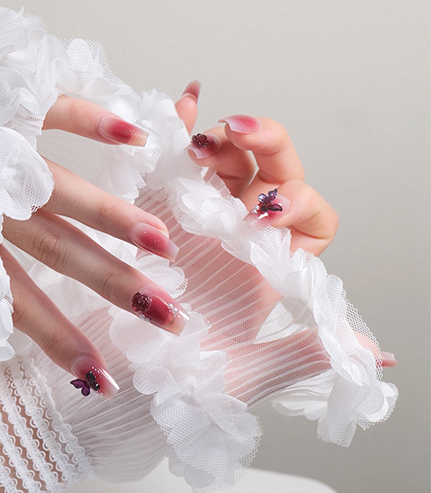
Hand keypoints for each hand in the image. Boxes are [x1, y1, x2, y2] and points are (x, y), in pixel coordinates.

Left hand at [3, 95, 184, 394]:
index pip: (20, 305)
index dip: (62, 344)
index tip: (104, 381)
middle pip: (59, 252)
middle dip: (114, 287)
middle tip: (168, 317)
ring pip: (63, 190)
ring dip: (114, 217)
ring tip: (163, 246)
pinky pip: (49, 108)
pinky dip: (91, 119)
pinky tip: (135, 138)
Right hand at [179, 99, 394, 367]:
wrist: (117, 385)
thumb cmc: (180, 387)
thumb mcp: (245, 376)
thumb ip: (303, 355)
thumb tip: (375, 354)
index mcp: (269, 271)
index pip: (311, 218)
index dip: (299, 203)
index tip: (264, 216)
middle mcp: (239, 239)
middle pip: (272, 173)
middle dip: (266, 147)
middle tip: (240, 138)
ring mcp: (197, 221)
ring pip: (228, 161)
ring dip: (224, 138)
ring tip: (202, 142)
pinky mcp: (153, 214)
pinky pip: (172, 163)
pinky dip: (179, 129)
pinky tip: (181, 105)